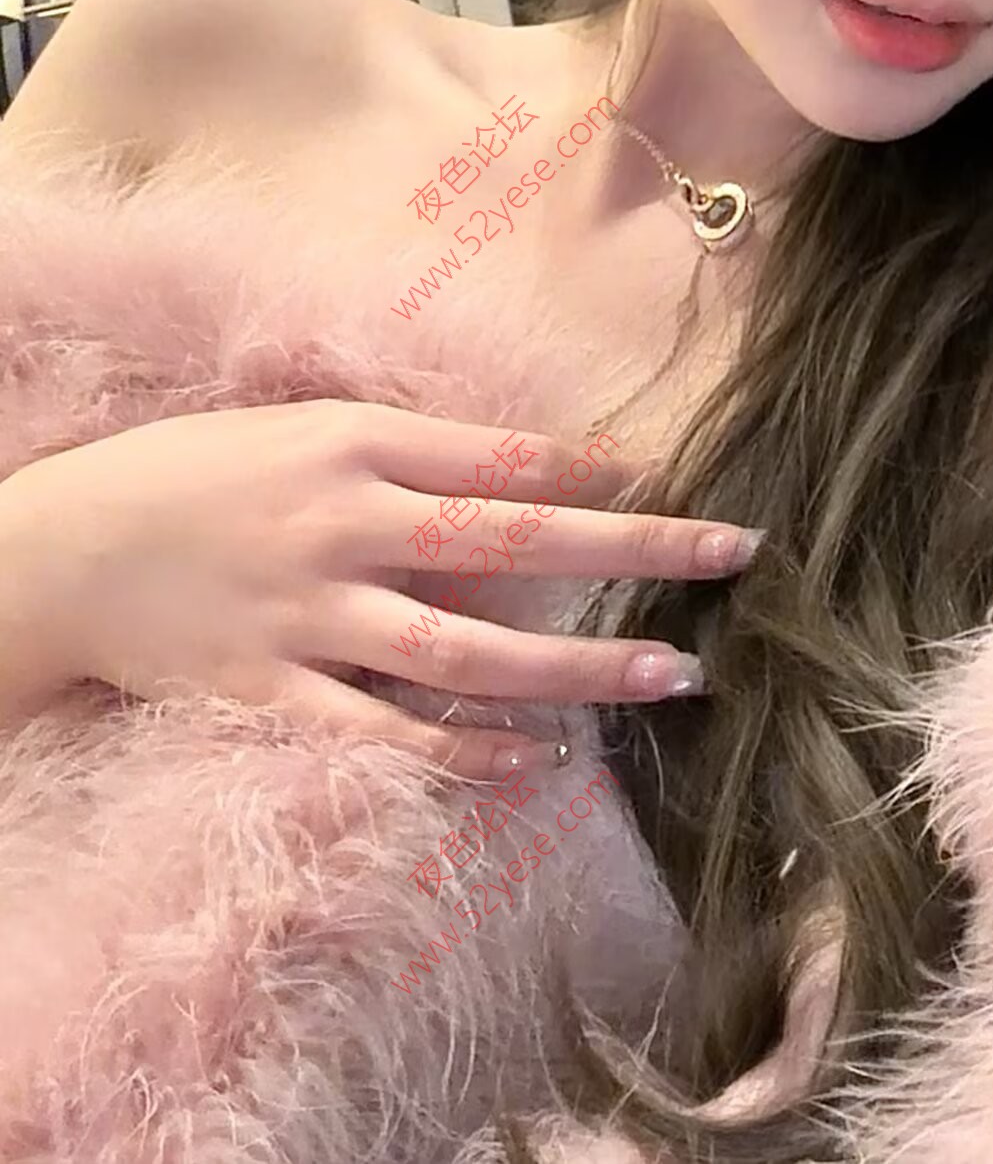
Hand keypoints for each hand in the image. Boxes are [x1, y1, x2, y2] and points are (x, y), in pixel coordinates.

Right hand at [0, 400, 757, 781]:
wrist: (62, 549)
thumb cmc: (195, 473)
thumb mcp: (300, 426)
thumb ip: (406, 450)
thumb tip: (524, 471)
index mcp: (354, 443)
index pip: (501, 454)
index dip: (594, 466)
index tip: (674, 476)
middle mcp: (345, 523)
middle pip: (514, 539)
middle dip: (634, 547)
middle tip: (733, 550)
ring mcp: (312, 615)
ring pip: (469, 649)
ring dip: (580, 667)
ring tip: (674, 673)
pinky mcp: (274, 693)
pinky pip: (386, 733)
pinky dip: (465, 749)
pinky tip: (538, 758)